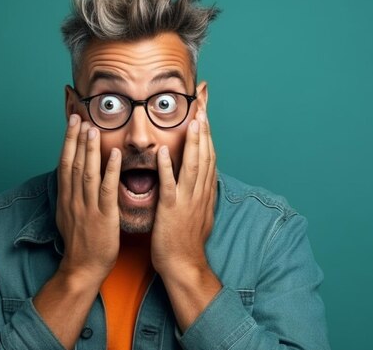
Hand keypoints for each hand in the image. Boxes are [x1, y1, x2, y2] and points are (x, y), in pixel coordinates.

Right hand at [55, 114, 121, 283]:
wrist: (83, 268)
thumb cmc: (81, 242)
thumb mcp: (69, 215)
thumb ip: (72, 194)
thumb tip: (72, 176)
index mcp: (66, 198)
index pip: (65, 163)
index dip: (68, 141)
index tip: (72, 121)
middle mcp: (74, 199)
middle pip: (74, 163)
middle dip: (76, 138)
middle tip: (80, 116)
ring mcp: (87, 207)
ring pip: (87, 173)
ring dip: (89, 149)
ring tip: (92, 128)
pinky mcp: (103, 217)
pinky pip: (107, 190)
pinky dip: (110, 171)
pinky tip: (114, 155)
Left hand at [151, 110, 216, 276]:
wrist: (183, 265)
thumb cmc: (187, 241)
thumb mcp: (200, 213)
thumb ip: (201, 193)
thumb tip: (204, 179)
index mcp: (204, 192)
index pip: (209, 156)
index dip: (208, 134)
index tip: (205, 114)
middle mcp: (199, 193)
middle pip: (205, 156)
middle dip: (204, 130)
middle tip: (202, 106)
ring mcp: (187, 201)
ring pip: (193, 166)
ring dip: (193, 142)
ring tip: (192, 121)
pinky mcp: (171, 210)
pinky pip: (169, 185)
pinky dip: (167, 167)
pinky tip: (163, 150)